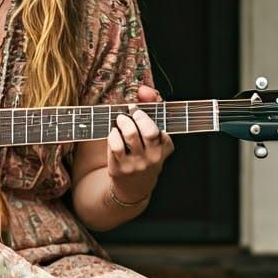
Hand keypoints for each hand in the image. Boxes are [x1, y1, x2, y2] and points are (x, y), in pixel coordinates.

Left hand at [107, 83, 174, 201]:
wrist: (134, 187)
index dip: (146, 114)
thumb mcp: (154, 135)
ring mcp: (136, 164)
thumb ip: (152, 107)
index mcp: (165, 147)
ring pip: (130, 135)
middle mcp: (153, 158)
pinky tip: (114, 134)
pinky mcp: (119, 169)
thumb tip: (144, 90)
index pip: (159, 127)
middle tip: (129, 114)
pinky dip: (112, 135)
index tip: (137, 110)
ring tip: (120, 120)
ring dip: (122, 122)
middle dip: (136, 117)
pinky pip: (114, 145)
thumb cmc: (144, 153)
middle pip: (147, 130)